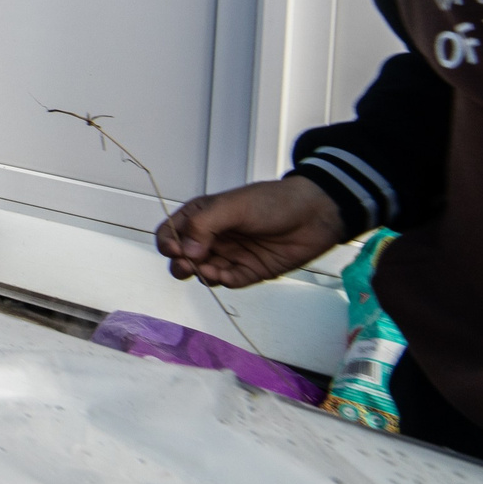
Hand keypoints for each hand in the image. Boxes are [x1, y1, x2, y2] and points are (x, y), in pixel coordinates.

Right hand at [155, 176, 344, 287]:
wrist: (314, 215)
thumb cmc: (272, 202)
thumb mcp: (233, 207)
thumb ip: (204, 226)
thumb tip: (185, 251)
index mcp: (202, 215)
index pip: (171, 231)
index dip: (168, 242)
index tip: (176, 249)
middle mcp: (212, 237)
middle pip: (182, 256)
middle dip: (180, 263)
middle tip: (188, 265)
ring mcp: (229, 255)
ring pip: (202, 271)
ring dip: (200, 274)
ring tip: (208, 270)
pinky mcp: (247, 271)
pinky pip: (227, 281)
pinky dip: (222, 280)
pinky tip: (226, 276)